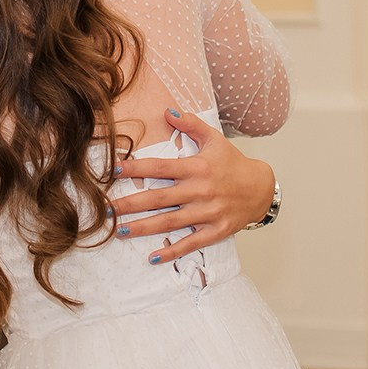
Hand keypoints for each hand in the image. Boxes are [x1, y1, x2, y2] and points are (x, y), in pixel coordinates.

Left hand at [108, 108, 274, 263]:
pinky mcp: (216, 230)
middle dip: (130, 204)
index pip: (159, 167)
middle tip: (105, 210)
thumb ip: (191, 124)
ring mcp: (208, 212)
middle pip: (158, 198)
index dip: (135, 169)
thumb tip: (168, 111)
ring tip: (119, 231)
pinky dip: (174, 251)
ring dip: (144, 228)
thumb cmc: (233, 163)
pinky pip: (192, 243)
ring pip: (171, 222)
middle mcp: (200, 190)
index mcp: (196, 167)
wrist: (262, 188)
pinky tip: (154, 257)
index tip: (112, 171)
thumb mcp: (214, 139)